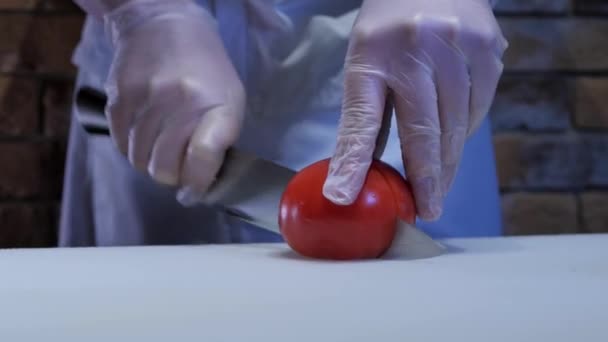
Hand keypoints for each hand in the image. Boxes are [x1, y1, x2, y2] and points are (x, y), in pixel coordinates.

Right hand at [103, 0, 245, 203]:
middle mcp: (179, 100)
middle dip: (173, 176)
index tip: (194, 191)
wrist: (162, 23)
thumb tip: (198, 184)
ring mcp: (145, 98)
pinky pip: (121, 145)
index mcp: (215, 103)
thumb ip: (220, 140)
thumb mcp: (230, 99)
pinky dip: (133, 149)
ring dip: (151, 163)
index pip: (203, 156)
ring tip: (162, 146)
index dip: (197, 182)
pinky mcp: (118, 98)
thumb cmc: (206, 69)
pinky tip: (145, 134)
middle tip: (179, 166)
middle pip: (164, 168)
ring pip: (139, 161)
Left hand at [323, 0, 506, 219]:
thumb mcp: (365, 61)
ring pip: (458, 126)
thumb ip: (369, 114)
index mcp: (372, 54)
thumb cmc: (388, 28)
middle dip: (426, 180)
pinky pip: (479, 107)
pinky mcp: (490, 49)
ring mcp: (459, 48)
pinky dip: (465, 129)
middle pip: (424, 132)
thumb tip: (363, 171)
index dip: (353, 162)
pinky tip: (454, 137)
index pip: (362, 119)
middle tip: (428, 210)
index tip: (344, 197)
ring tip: (440, 186)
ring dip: (448, 161)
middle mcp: (417, 50)